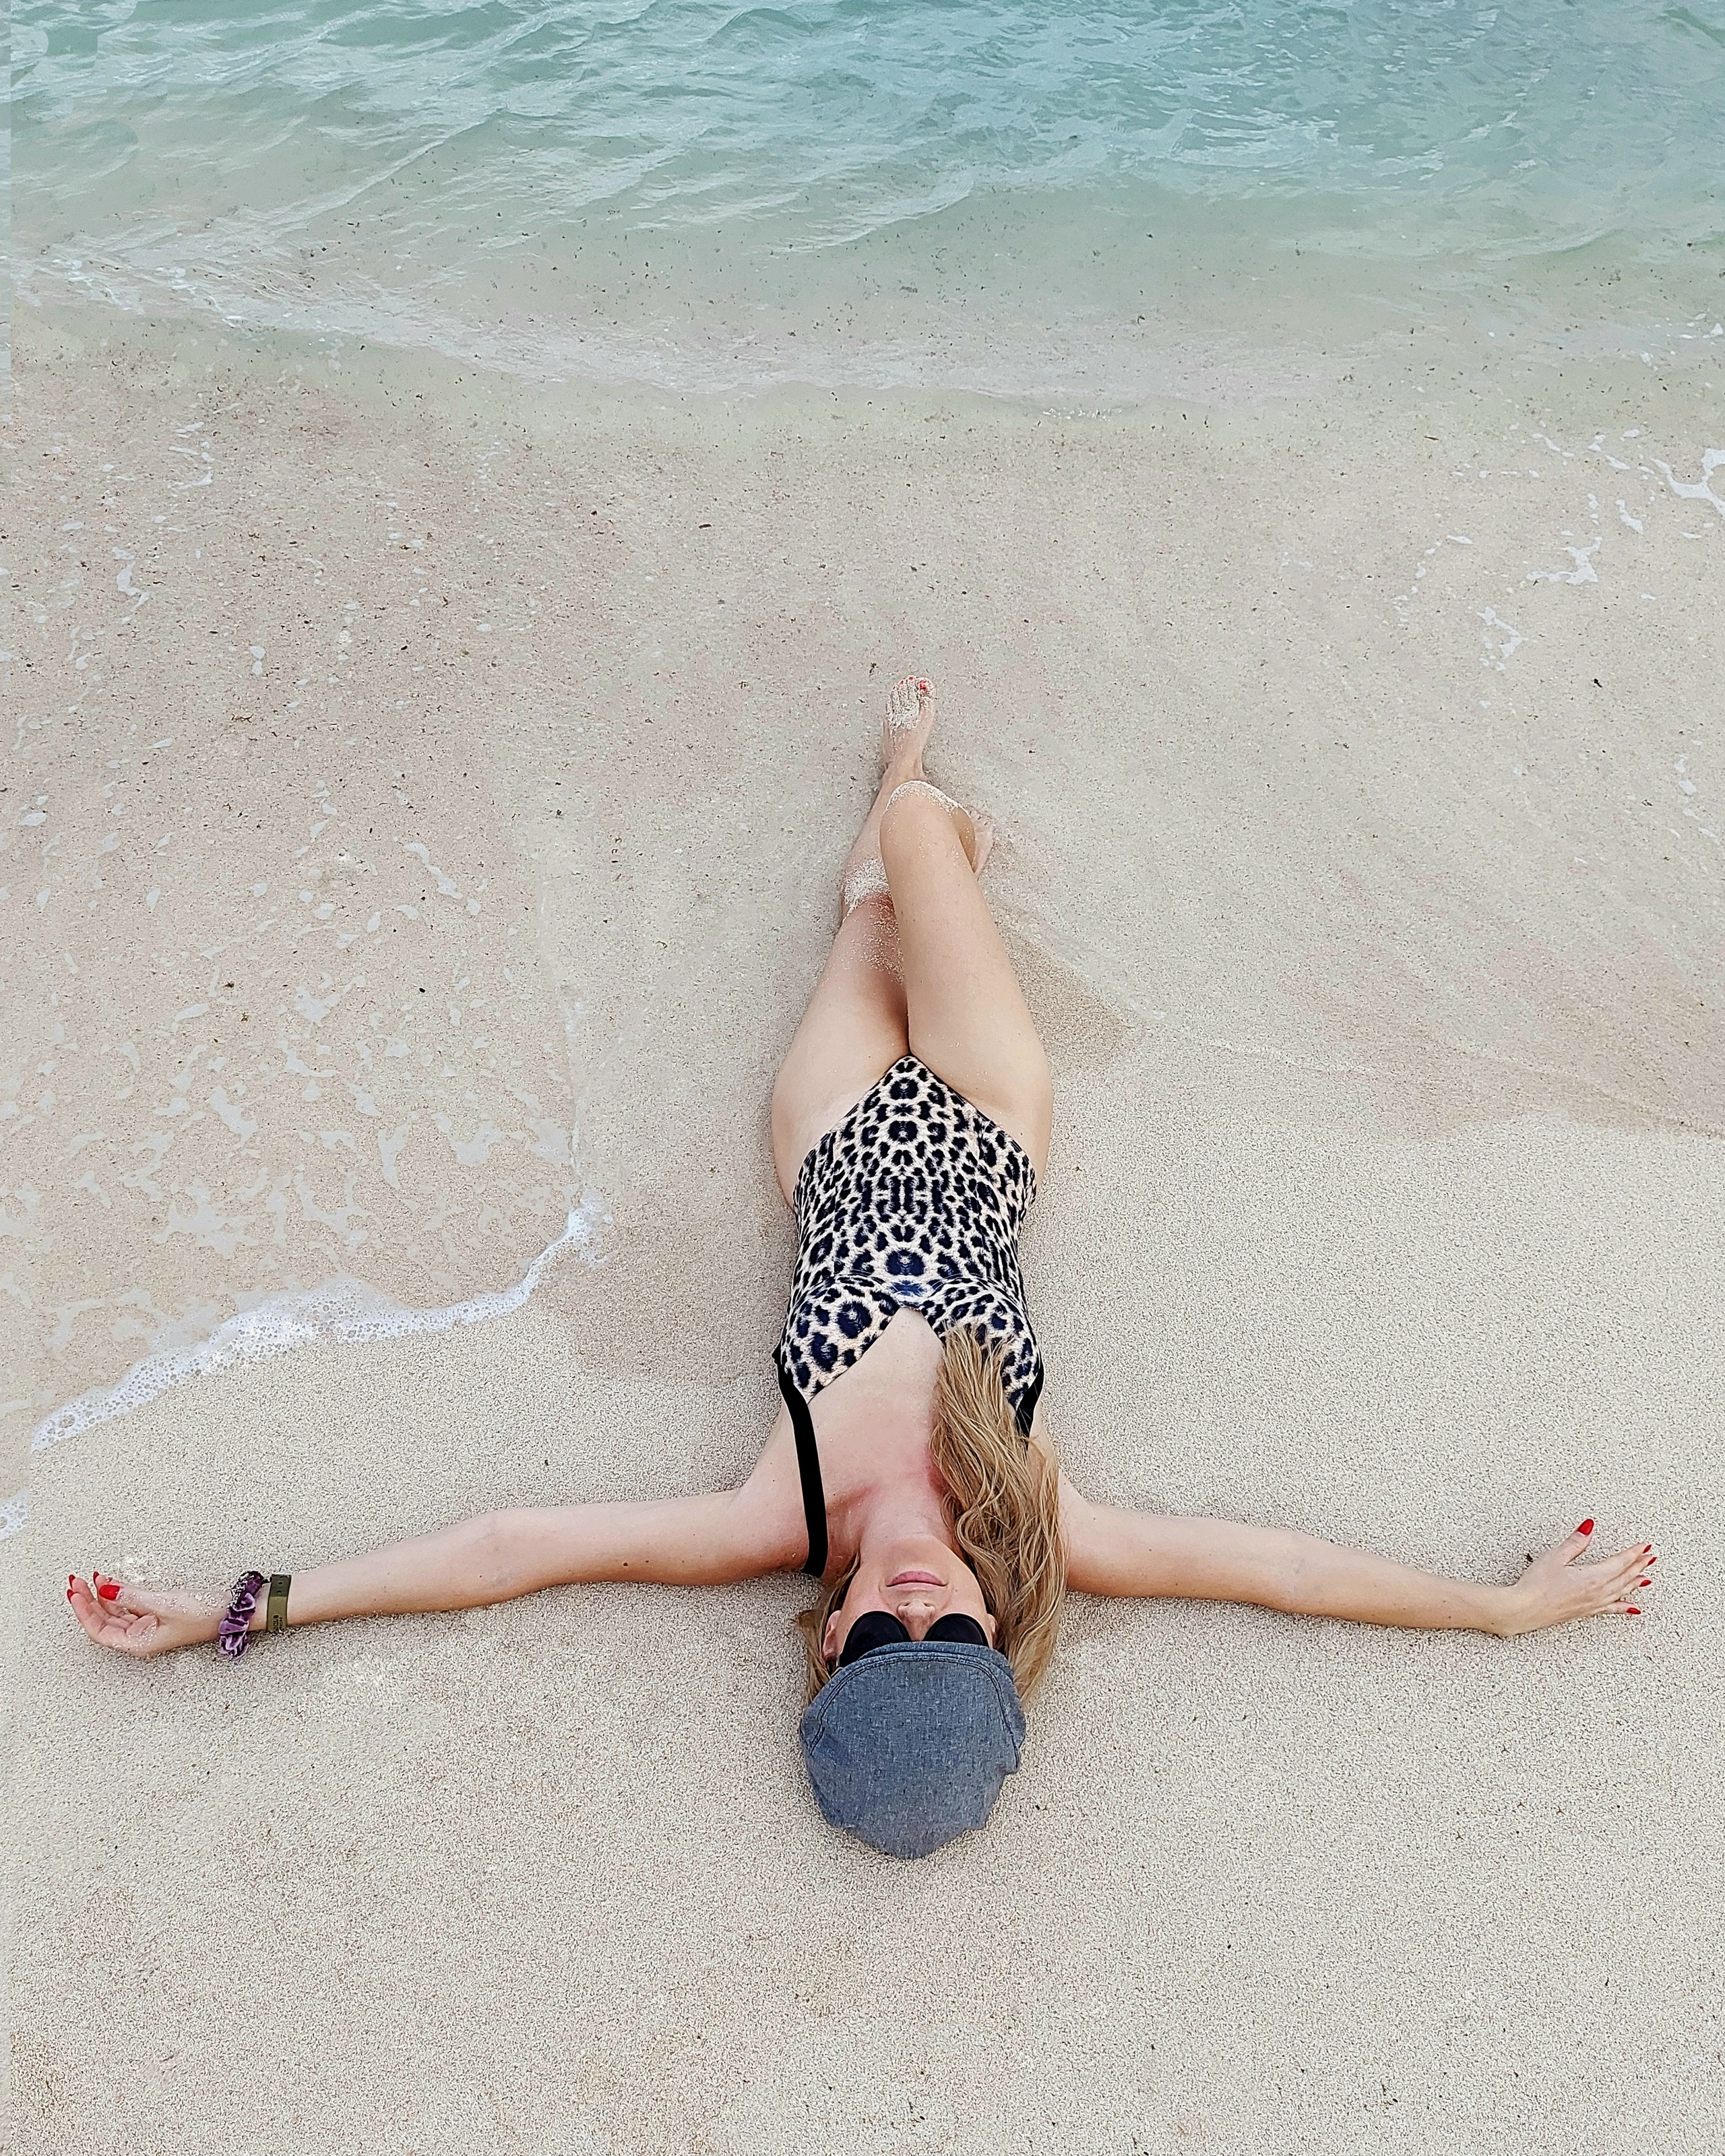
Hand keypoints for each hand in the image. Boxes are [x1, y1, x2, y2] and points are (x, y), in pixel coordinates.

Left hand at [66, 1570, 223, 1657]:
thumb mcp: (164, 1603)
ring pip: (115, 1612)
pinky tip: (111, 1581)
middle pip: (104, 1620)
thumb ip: (132, 1596)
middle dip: (88, 1600)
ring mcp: (148, 1626)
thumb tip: (105, 1588)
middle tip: (76, 1582)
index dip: (84, 1613)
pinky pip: (129, 1605)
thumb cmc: (205, 1614)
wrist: (233, 1611)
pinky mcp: (157, 1615)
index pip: (100, 1630)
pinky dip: (118, 1592)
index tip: (75, 1593)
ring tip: (93, 1576)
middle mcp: (140, 1637)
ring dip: (102, 1595)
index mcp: (139, 1643)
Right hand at [1496, 1522, 1655, 1638]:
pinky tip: (1631, 1608)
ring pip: (1621, 1592)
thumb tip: (1589, 1527)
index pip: (1620, 1563)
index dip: (1634, 1553)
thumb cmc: (1537, 1585)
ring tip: (1646, 1578)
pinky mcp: (1586, 1611)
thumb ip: (1575, 1542)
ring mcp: (1593, 1604)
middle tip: (1650, 1557)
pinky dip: (1624, 1606)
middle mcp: (1598, 1592)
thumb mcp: (1555, 1557)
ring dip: (1635, 1583)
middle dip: (1639, 1566)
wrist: (1525, 1609)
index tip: (1645, 1546)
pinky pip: (1612, 1608)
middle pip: (1625, 1577)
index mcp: (1593, 1577)